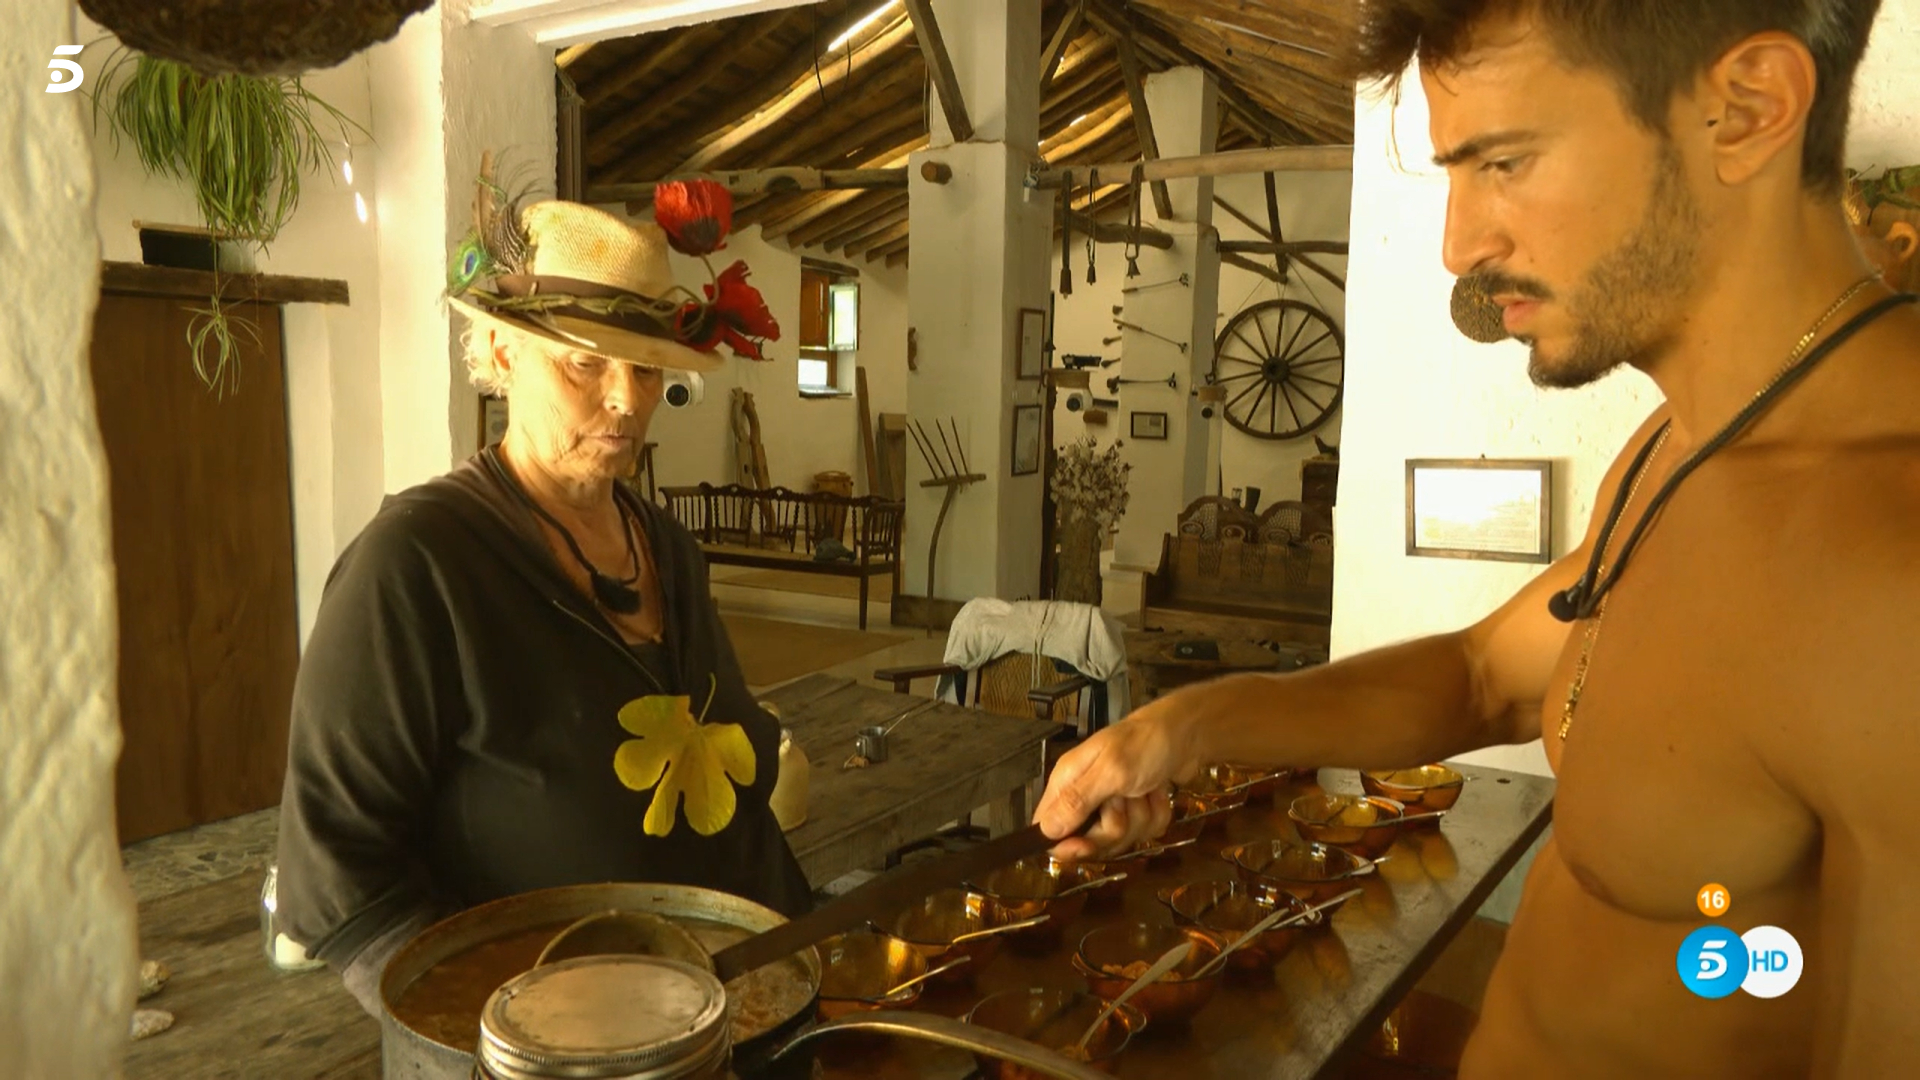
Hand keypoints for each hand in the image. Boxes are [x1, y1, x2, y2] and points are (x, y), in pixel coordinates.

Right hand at [1034, 703, 1198, 860]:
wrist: (1187, 732)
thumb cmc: (1145, 743)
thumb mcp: (1111, 771)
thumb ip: (1078, 801)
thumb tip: (1045, 830)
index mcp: (1068, 782)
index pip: (1048, 828)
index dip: (1065, 845)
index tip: (1086, 845)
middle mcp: (1086, 796)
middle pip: (1088, 840)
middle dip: (1115, 827)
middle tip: (1125, 798)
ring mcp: (1113, 806)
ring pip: (1121, 839)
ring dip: (1141, 817)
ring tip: (1144, 788)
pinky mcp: (1137, 810)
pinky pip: (1144, 832)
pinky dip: (1157, 814)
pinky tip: (1158, 792)